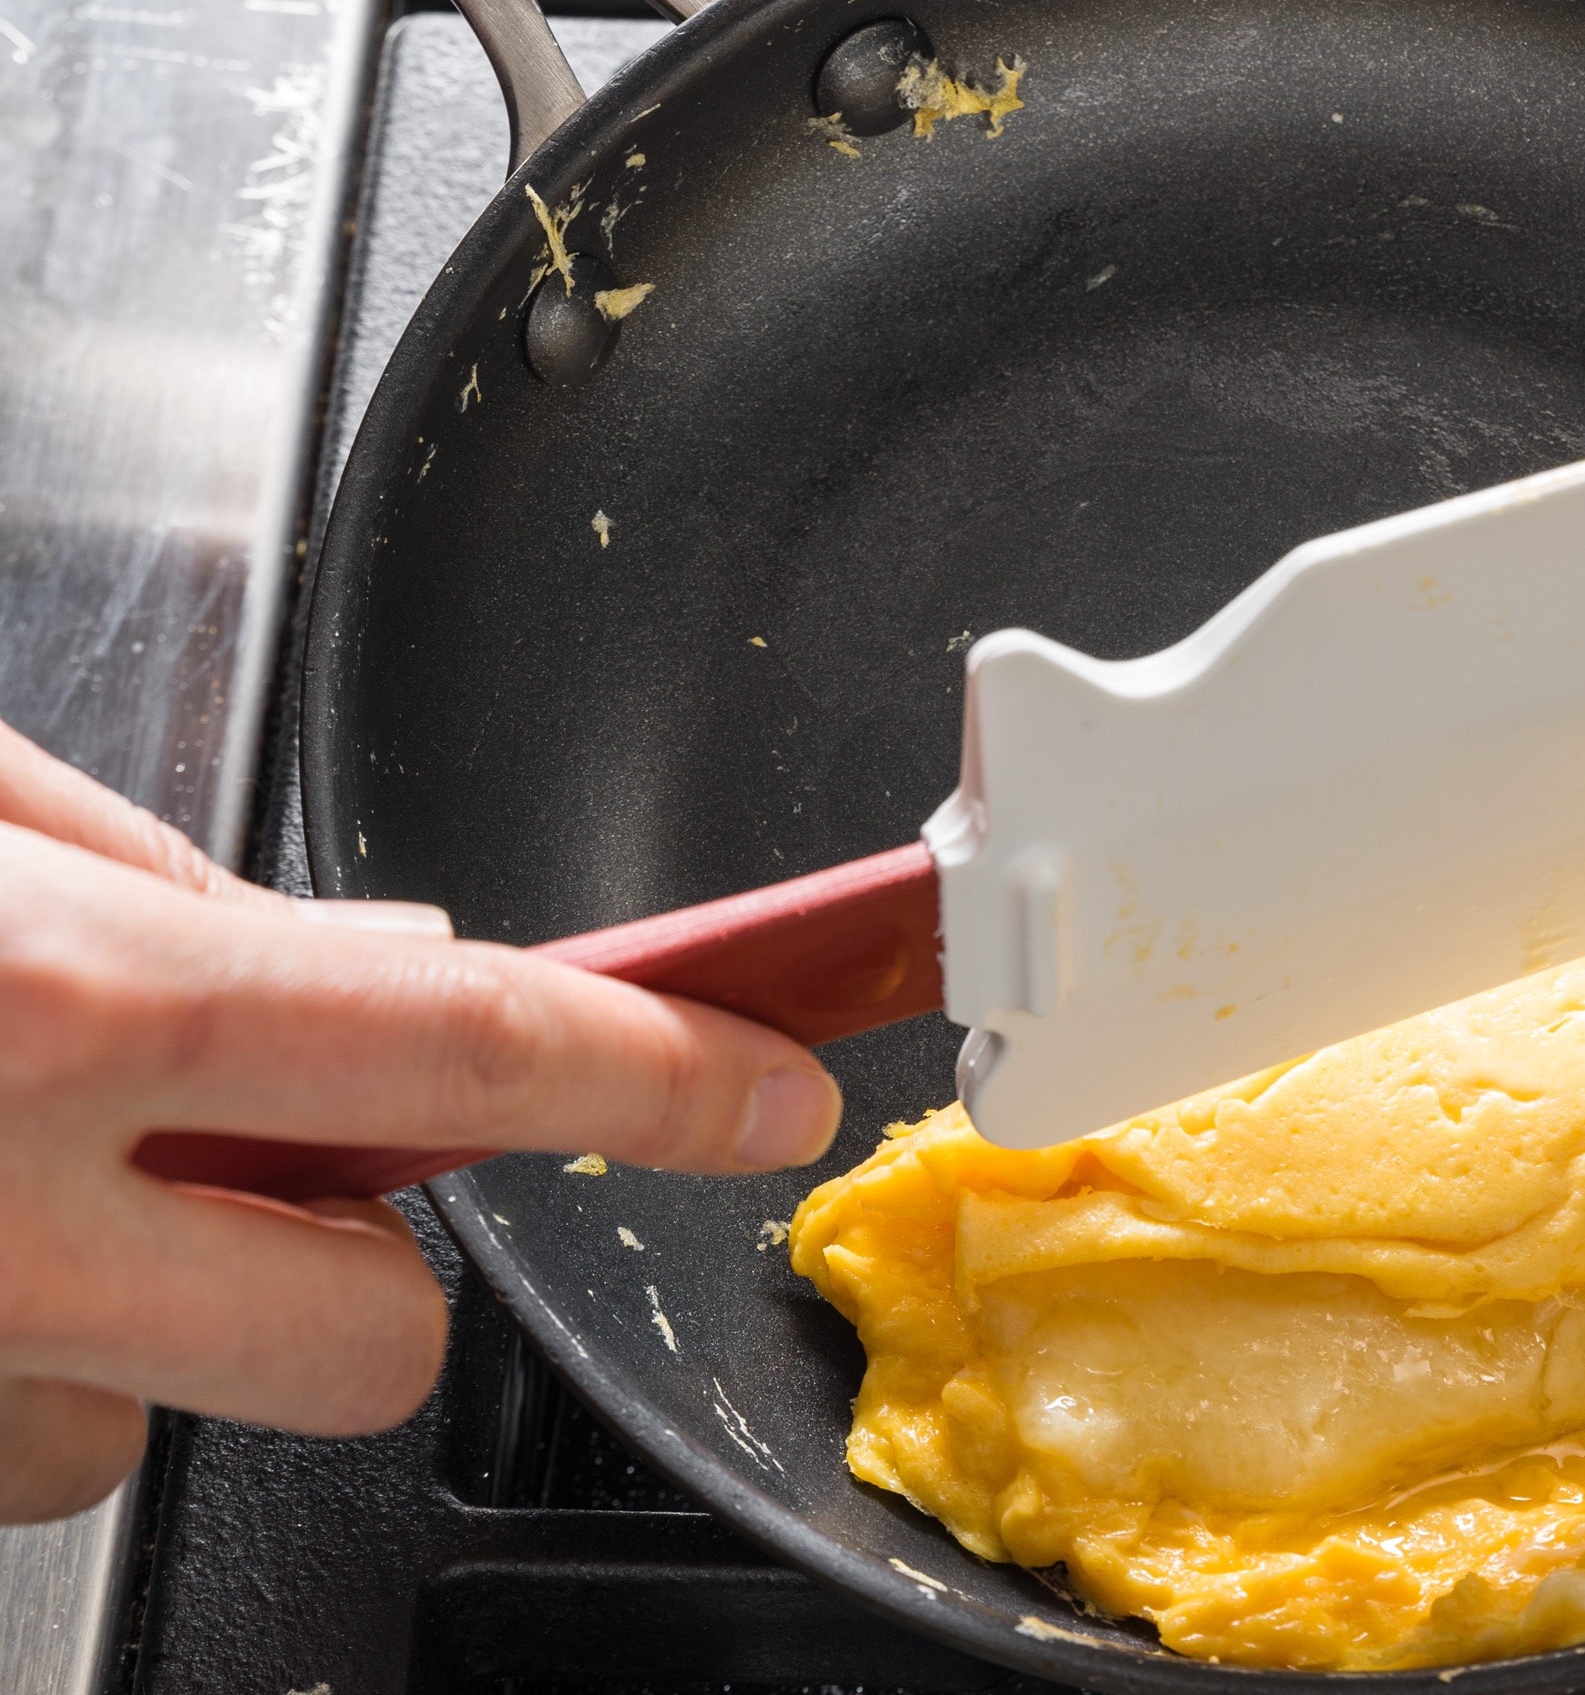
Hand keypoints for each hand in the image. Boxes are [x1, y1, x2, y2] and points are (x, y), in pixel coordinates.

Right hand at [0, 719, 842, 1523]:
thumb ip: (168, 881)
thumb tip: (382, 961)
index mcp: (64, 1000)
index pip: (465, 1049)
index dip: (655, 1074)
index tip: (766, 1092)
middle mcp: (6, 1227)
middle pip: (372, 1332)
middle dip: (383, 1268)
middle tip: (275, 1162)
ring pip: (159, 1420)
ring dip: (148, 1322)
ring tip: (18, 1183)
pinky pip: (23, 1445)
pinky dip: (20, 1362)